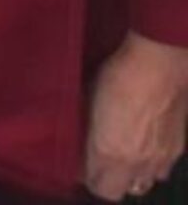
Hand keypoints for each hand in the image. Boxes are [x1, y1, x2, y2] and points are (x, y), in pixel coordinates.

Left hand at [86, 30, 187, 198]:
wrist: (159, 64)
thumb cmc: (118, 76)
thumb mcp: (89, 101)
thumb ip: (86, 132)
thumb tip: (81, 144)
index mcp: (110, 152)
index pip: (98, 187)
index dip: (85, 177)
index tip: (78, 163)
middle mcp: (136, 163)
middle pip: (119, 191)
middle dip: (106, 181)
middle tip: (97, 162)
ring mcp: (159, 159)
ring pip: (142, 184)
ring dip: (129, 175)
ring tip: (121, 156)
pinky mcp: (176, 150)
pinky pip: (160, 171)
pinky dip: (150, 166)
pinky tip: (143, 146)